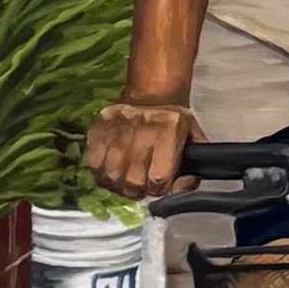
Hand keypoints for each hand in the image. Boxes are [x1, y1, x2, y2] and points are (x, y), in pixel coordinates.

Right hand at [86, 99, 200, 201]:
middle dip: (139, 191)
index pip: (159, 178)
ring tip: (127, 182)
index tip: (160, 185)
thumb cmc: (173, 122)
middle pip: (133, 182)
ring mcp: (117, 129)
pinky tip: (113, 172)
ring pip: (111, 177)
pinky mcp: (98, 130)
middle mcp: (142, 129)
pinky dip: (102, 175)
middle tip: (143, 186)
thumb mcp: (195, 138)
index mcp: (169, 129)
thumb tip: (182, 188)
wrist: (151, 96)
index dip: (160, 189)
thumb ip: (194, 167)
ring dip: (119, 186)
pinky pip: (94, 165)